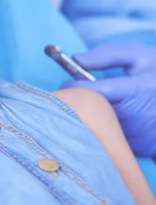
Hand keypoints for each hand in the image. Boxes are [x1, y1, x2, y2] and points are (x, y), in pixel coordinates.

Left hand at [63, 43, 155, 157]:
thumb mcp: (138, 56)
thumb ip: (106, 55)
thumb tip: (77, 59)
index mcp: (133, 90)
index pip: (92, 92)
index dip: (73, 87)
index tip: (66, 82)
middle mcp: (133, 116)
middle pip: (90, 113)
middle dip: (77, 104)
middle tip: (71, 95)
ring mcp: (135, 136)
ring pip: (97, 128)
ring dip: (87, 117)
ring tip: (88, 105)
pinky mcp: (135, 149)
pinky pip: (108, 139)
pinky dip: (102, 129)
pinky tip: (104, 119)